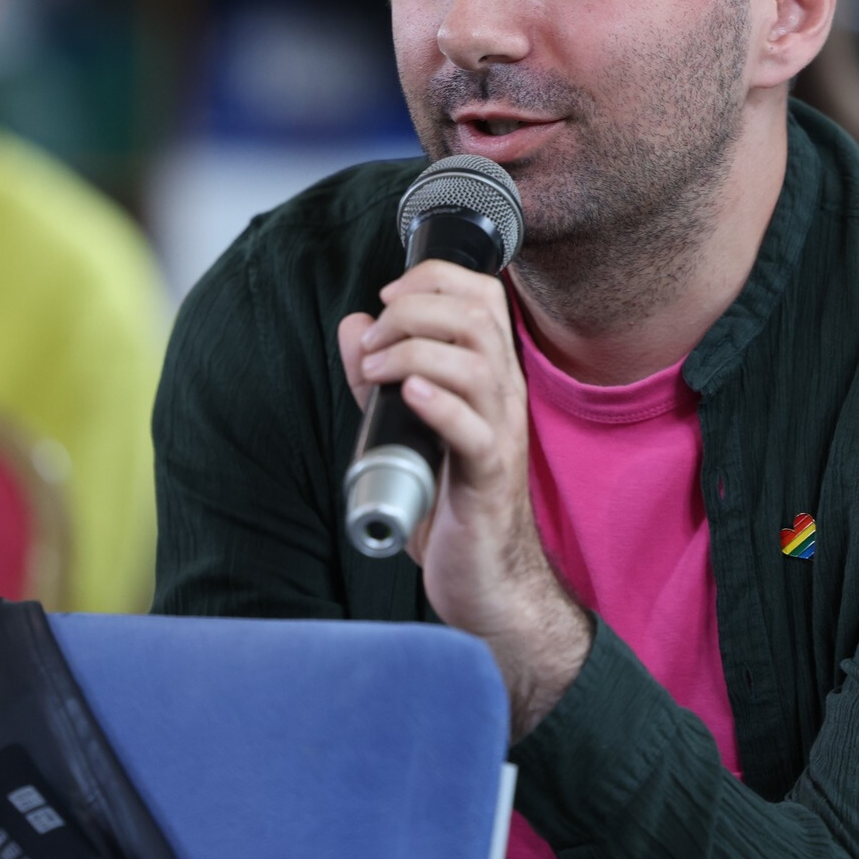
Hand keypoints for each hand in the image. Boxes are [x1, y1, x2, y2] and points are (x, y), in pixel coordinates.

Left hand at [337, 260, 590, 737]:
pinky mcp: (489, 478)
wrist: (486, 579)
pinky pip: (474, 430)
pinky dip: (438, 403)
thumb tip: (354, 324)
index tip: (387, 295)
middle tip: (374, 341)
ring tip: (377, 371)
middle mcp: (504, 396)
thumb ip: (379, 374)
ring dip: (415, 352)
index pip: (482, 295)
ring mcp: (502, 434)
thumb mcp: (406, 426)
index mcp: (491, 375)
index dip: (433, 279)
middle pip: (478, 316)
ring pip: (476, 363)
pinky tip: (407, 396)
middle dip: (414, 310)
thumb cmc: (450, 503)